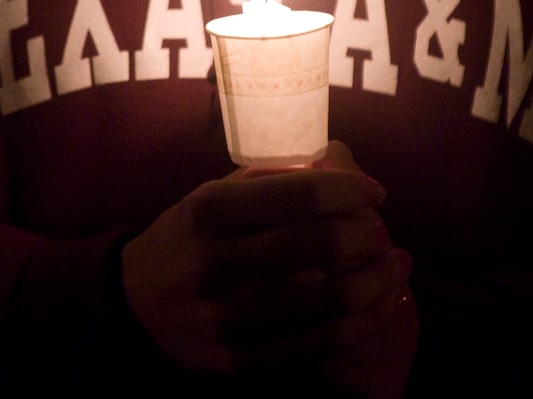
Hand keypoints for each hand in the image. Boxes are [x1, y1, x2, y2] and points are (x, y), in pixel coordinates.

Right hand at [121, 141, 400, 375]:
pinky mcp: (241, 362)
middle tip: (378, 230)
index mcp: (212, 212)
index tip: (373, 192)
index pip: (302, 195)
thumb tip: (344, 170)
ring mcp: (230, 320)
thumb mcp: (212, 195)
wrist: (135, 306)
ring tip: (396, 264)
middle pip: (322, 244)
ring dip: (380, 279)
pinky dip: (367, 321)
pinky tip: (385, 303)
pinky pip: (322, 344)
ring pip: (332, 300)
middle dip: (367, 233)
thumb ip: (271, 182)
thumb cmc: (187, 239)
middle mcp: (219, 264)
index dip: (351, 190)